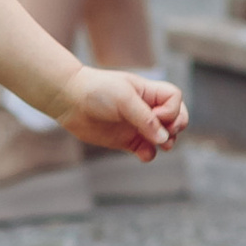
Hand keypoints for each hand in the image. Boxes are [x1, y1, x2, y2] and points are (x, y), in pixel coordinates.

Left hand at [61, 64, 185, 160]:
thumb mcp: (124, 99)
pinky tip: (144, 154)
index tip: (156, 115)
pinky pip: (146, 150)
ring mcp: (137, 125)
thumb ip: (145, 118)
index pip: (174, 99)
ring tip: (160, 145)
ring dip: (166, 142)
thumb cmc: (97, 91)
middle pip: (175, 118)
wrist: (69, 100)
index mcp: (148, 92)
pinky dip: (149, 154)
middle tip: (165, 135)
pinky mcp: (126, 140)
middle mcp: (146, 108)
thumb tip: (163, 138)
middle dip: (175, 127)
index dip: (172, 111)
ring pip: (163, 136)